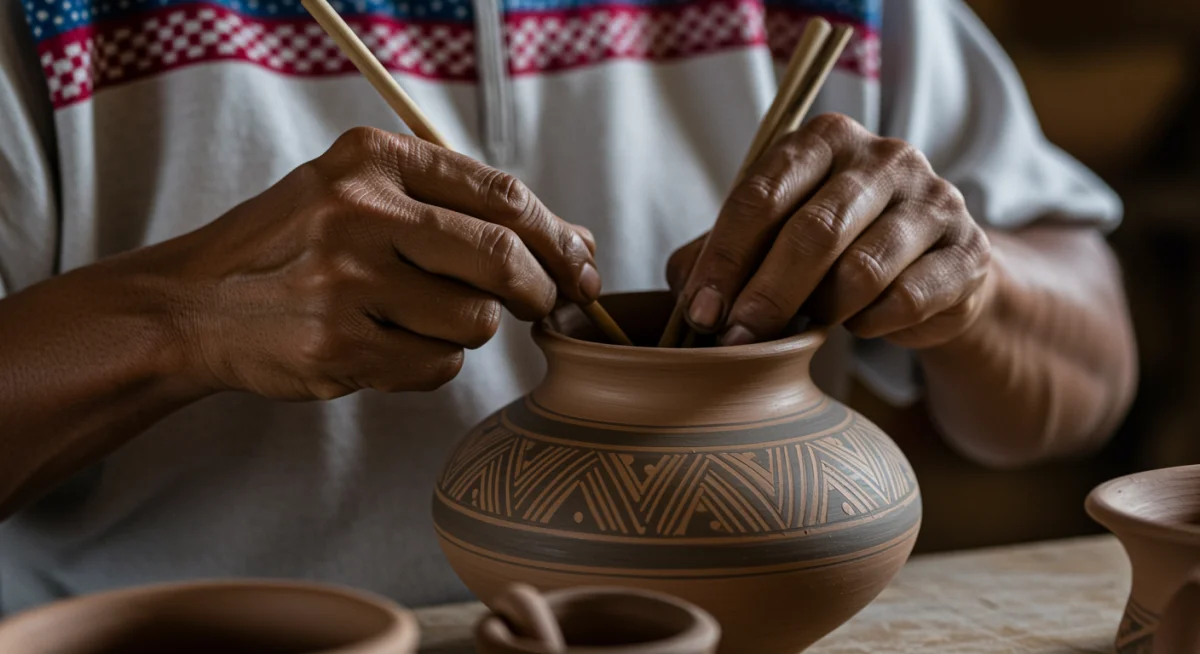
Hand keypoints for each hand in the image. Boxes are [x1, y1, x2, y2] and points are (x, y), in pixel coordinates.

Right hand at [167, 127, 598, 399]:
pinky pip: (438, 366)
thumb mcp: (361, 194)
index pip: (501, 195)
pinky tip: (388, 345)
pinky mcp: (340, 346)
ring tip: (420, 318)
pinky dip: (432, 363)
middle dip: (538, 289)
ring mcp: (347, 281)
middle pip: (501, 257)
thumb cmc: (295, 247)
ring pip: (475, 321)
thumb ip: (460, 207)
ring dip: (469, 330)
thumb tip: (578, 241)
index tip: (580, 263)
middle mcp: (360, 212)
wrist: (195, 304)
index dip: (557, 236)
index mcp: (372, 158)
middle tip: (542, 302)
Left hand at [667, 113, 991, 348]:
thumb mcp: (772, 237)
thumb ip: (722, 254)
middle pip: (813, 233)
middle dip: (766, 295)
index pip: (762, 194)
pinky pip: (905, 300)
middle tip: (737, 340)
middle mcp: (885, 157)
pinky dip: (870, 324)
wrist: (931, 269)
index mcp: (824, 140)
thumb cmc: (834, 249)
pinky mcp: (968, 251)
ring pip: (862, 270)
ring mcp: (934, 200)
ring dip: (822, 311)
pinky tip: (860, 324)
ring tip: (807, 327)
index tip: (701, 312)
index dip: (724, 259)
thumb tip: (687, 300)